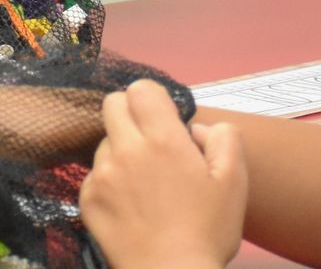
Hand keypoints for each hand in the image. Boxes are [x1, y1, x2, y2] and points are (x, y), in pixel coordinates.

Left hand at [80, 80, 245, 268]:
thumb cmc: (207, 231)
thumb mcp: (234, 180)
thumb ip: (224, 137)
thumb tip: (197, 127)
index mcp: (163, 140)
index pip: (140, 88)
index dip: (154, 99)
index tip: (166, 120)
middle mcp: (126, 150)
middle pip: (112, 104)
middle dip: (130, 113)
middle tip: (150, 141)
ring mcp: (101, 175)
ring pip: (104, 141)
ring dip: (120, 150)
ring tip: (143, 182)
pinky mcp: (87, 199)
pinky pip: (93, 174)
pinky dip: (108, 181)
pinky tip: (129, 204)